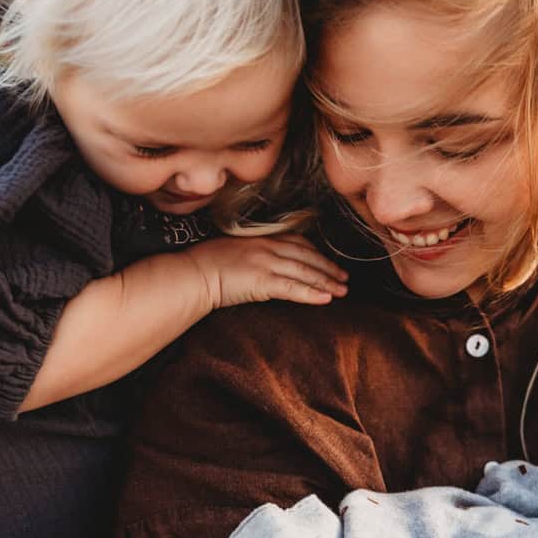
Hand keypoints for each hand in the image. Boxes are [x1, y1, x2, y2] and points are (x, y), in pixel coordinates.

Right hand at [187, 233, 346, 311]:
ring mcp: (265, 263)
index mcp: (260, 238)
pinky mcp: (262, 280)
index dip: (316, 253)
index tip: (329, 262)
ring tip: (342, 291)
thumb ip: (251, 254)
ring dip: (326, 281)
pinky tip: (326, 299)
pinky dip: (311, 293)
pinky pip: (292, 288)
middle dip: (328, 268)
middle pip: (307, 256)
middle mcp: (267, 247)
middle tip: (345, 278)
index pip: (297, 242)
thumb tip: (261, 265)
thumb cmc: (203, 264)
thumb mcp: (231, 250)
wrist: (191, 273)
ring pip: (304, 272)